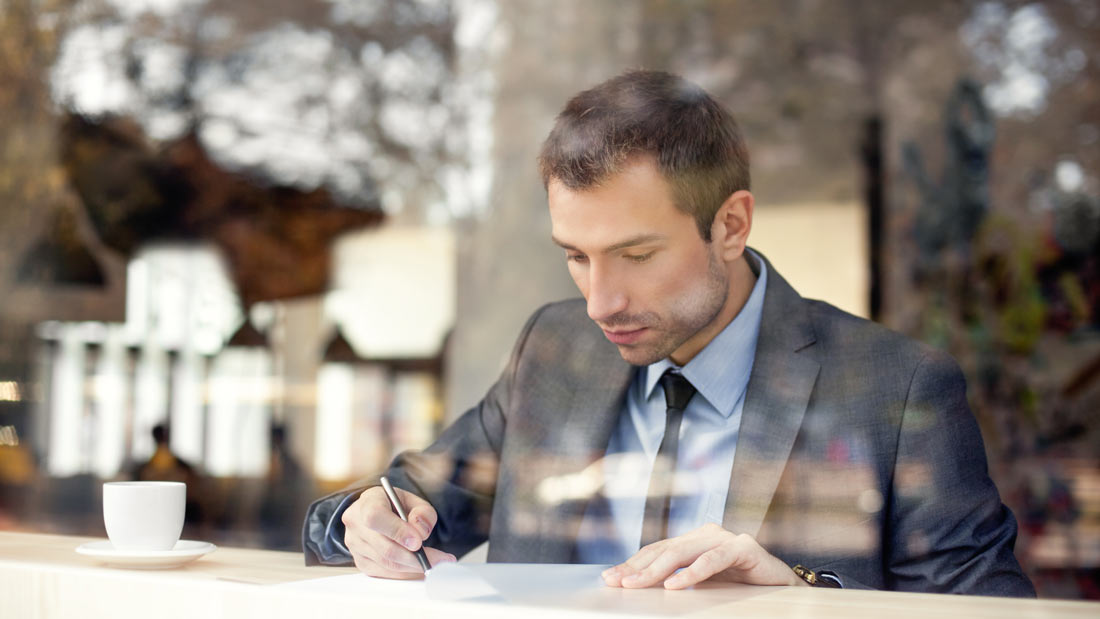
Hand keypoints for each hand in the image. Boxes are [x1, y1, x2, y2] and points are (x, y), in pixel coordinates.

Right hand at [341, 485, 456, 577]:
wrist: (375, 512)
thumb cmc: (394, 505)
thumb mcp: (413, 500)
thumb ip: (422, 512)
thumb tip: (421, 533)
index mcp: (367, 502)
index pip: (376, 517)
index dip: (397, 531)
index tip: (418, 542)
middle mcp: (356, 524)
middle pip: (384, 547)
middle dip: (414, 557)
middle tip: (439, 560)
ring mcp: (355, 546)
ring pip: (387, 563)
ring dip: (414, 566)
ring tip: (437, 563)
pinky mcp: (361, 562)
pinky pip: (386, 572)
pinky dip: (406, 571)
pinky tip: (421, 567)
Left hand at [601, 523, 806, 589]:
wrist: (784, 588)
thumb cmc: (742, 587)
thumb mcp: (703, 585)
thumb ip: (677, 580)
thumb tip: (640, 587)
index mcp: (694, 541)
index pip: (657, 551)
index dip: (633, 563)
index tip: (610, 578)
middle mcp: (706, 534)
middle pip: (665, 550)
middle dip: (638, 567)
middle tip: (617, 582)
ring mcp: (725, 538)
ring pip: (684, 552)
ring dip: (658, 570)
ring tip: (638, 584)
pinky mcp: (744, 547)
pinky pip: (714, 559)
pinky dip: (693, 572)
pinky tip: (676, 585)